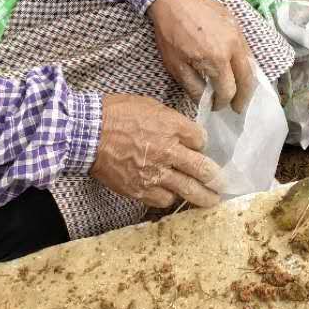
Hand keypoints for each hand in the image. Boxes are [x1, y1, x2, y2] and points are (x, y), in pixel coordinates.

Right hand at [90, 93, 220, 209]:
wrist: (86, 135)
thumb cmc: (115, 114)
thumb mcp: (149, 106)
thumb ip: (170, 122)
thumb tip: (183, 134)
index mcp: (171, 126)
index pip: (200, 139)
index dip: (201, 144)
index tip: (198, 148)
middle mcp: (167, 151)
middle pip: (202, 168)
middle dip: (215, 179)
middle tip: (222, 186)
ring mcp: (154, 173)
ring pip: (188, 190)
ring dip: (202, 197)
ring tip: (210, 202)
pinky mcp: (139, 189)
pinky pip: (164, 200)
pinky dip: (170, 198)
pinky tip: (172, 195)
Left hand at [148, 0, 254, 111]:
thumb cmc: (171, 34)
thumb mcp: (175, 65)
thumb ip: (193, 86)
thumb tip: (205, 100)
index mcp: (217, 60)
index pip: (228, 91)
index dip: (222, 103)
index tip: (215, 107)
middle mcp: (234, 48)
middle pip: (247, 79)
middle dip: (243, 97)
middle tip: (238, 108)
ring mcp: (238, 34)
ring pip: (251, 64)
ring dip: (248, 81)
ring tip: (242, 92)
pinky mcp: (237, 24)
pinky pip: (247, 49)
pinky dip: (246, 64)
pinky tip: (238, 69)